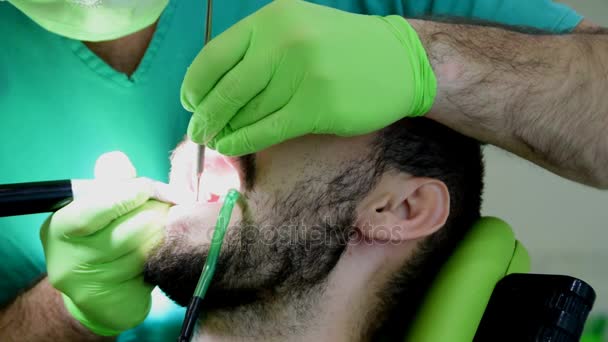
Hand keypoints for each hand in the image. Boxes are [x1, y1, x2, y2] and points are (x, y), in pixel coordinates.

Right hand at [40, 154, 170, 335]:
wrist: (97, 295)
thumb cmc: (100, 239)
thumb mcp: (97, 207)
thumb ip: (110, 182)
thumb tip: (119, 161)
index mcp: (59, 227)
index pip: (96, 208)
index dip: (129, 194)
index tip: (149, 188)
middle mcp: (69, 259)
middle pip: (130, 228)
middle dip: (156, 213)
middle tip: (169, 207)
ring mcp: (90, 285)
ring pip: (146, 249)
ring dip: (165, 233)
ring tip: (168, 226)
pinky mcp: (114, 302)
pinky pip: (152, 270)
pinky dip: (163, 256)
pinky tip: (163, 251)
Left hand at [181, 0, 435, 155]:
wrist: (399, 60)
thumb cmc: (343, 48)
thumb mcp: (298, 28)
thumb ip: (259, 50)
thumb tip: (216, 90)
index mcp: (272, 19)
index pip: (215, 55)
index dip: (195, 84)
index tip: (190, 102)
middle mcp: (283, 41)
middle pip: (227, 89)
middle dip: (205, 116)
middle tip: (196, 132)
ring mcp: (301, 74)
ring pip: (247, 112)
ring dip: (224, 131)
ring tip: (213, 141)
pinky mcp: (317, 106)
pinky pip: (267, 129)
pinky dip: (243, 141)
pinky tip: (230, 147)